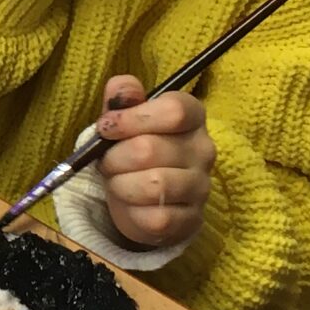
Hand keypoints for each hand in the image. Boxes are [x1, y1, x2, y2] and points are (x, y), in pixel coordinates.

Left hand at [95, 76, 213, 250]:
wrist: (142, 198)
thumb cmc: (133, 148)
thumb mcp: (123, 118)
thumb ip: (121, 97)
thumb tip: (122, 90)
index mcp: (192, 116)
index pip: (174, 110)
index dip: (132, 118)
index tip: (106, 127)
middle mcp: (204, 149)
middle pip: (151, 149)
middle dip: (114, 157)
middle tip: (105, 162)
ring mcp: (201, 186)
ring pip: (154, 185)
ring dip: (121, 185)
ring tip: (116, 182)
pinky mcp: (193, 219)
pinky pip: (157, 218)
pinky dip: (133, 213)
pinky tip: (131, 206)